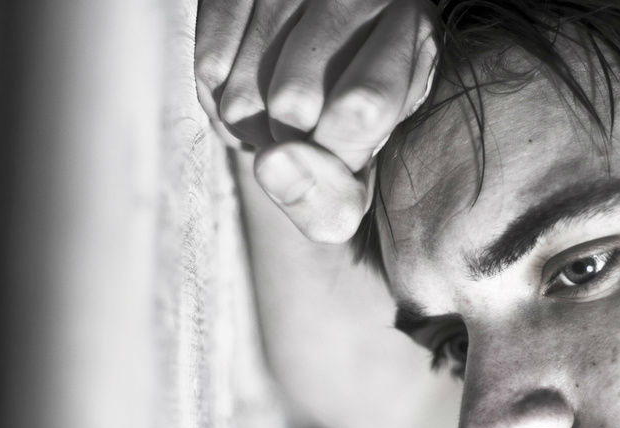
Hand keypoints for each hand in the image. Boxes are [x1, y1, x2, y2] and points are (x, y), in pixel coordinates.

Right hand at [195, 0, 437, 241]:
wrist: (313, 73)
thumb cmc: (348, 131)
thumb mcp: (361, 175)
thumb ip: (331, 202)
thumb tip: (274, 166)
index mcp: (411, 33)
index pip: (365, 107)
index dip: (334, 152)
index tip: (334, 154)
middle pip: (292, 104)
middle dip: (287, 142)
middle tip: (303, 134)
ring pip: (242, 92)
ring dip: (249, 129)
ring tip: (275, 119)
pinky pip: (208, 65)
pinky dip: (217, 101)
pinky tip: (244, 96)